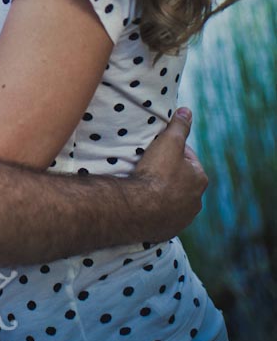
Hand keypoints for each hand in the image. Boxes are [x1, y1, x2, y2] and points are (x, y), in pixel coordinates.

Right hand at [133, 107, 207, 239]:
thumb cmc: (156, 173)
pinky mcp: (168, 230)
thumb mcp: (168, 142)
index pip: (187, 158)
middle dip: (168, 172)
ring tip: (144, 184)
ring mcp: (182, 218)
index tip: (157, 147)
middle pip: (181, 180)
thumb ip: (179, 126)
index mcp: (200, 179)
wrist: (140, 208)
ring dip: (162, 192)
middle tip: (149, 165)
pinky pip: (163, 215)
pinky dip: (155, 208)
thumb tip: (187, 110)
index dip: (172, 149)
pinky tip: (142, 201)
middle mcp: (196, 201)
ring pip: (173, 199)